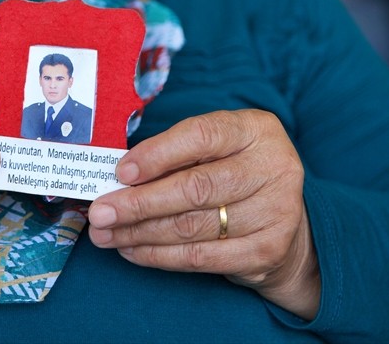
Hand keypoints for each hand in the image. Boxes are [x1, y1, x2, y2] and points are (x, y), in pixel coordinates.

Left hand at [86, 109, 320, 319]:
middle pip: (194, 188)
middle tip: (100, 212)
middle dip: (138, 203)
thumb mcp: (218, 149)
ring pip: (193, 227)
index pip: (200, 137)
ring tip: (106, 234)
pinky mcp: (266, 251)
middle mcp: (272, 168)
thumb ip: (177, 155)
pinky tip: (133, 250)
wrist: (288, 224)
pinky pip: (201, 257)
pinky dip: (159, 256)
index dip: (157, 154)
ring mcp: (274, 212)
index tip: (121, 172)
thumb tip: (119, 176)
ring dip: (140, 233)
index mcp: (254, 130)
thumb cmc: (234, 174)